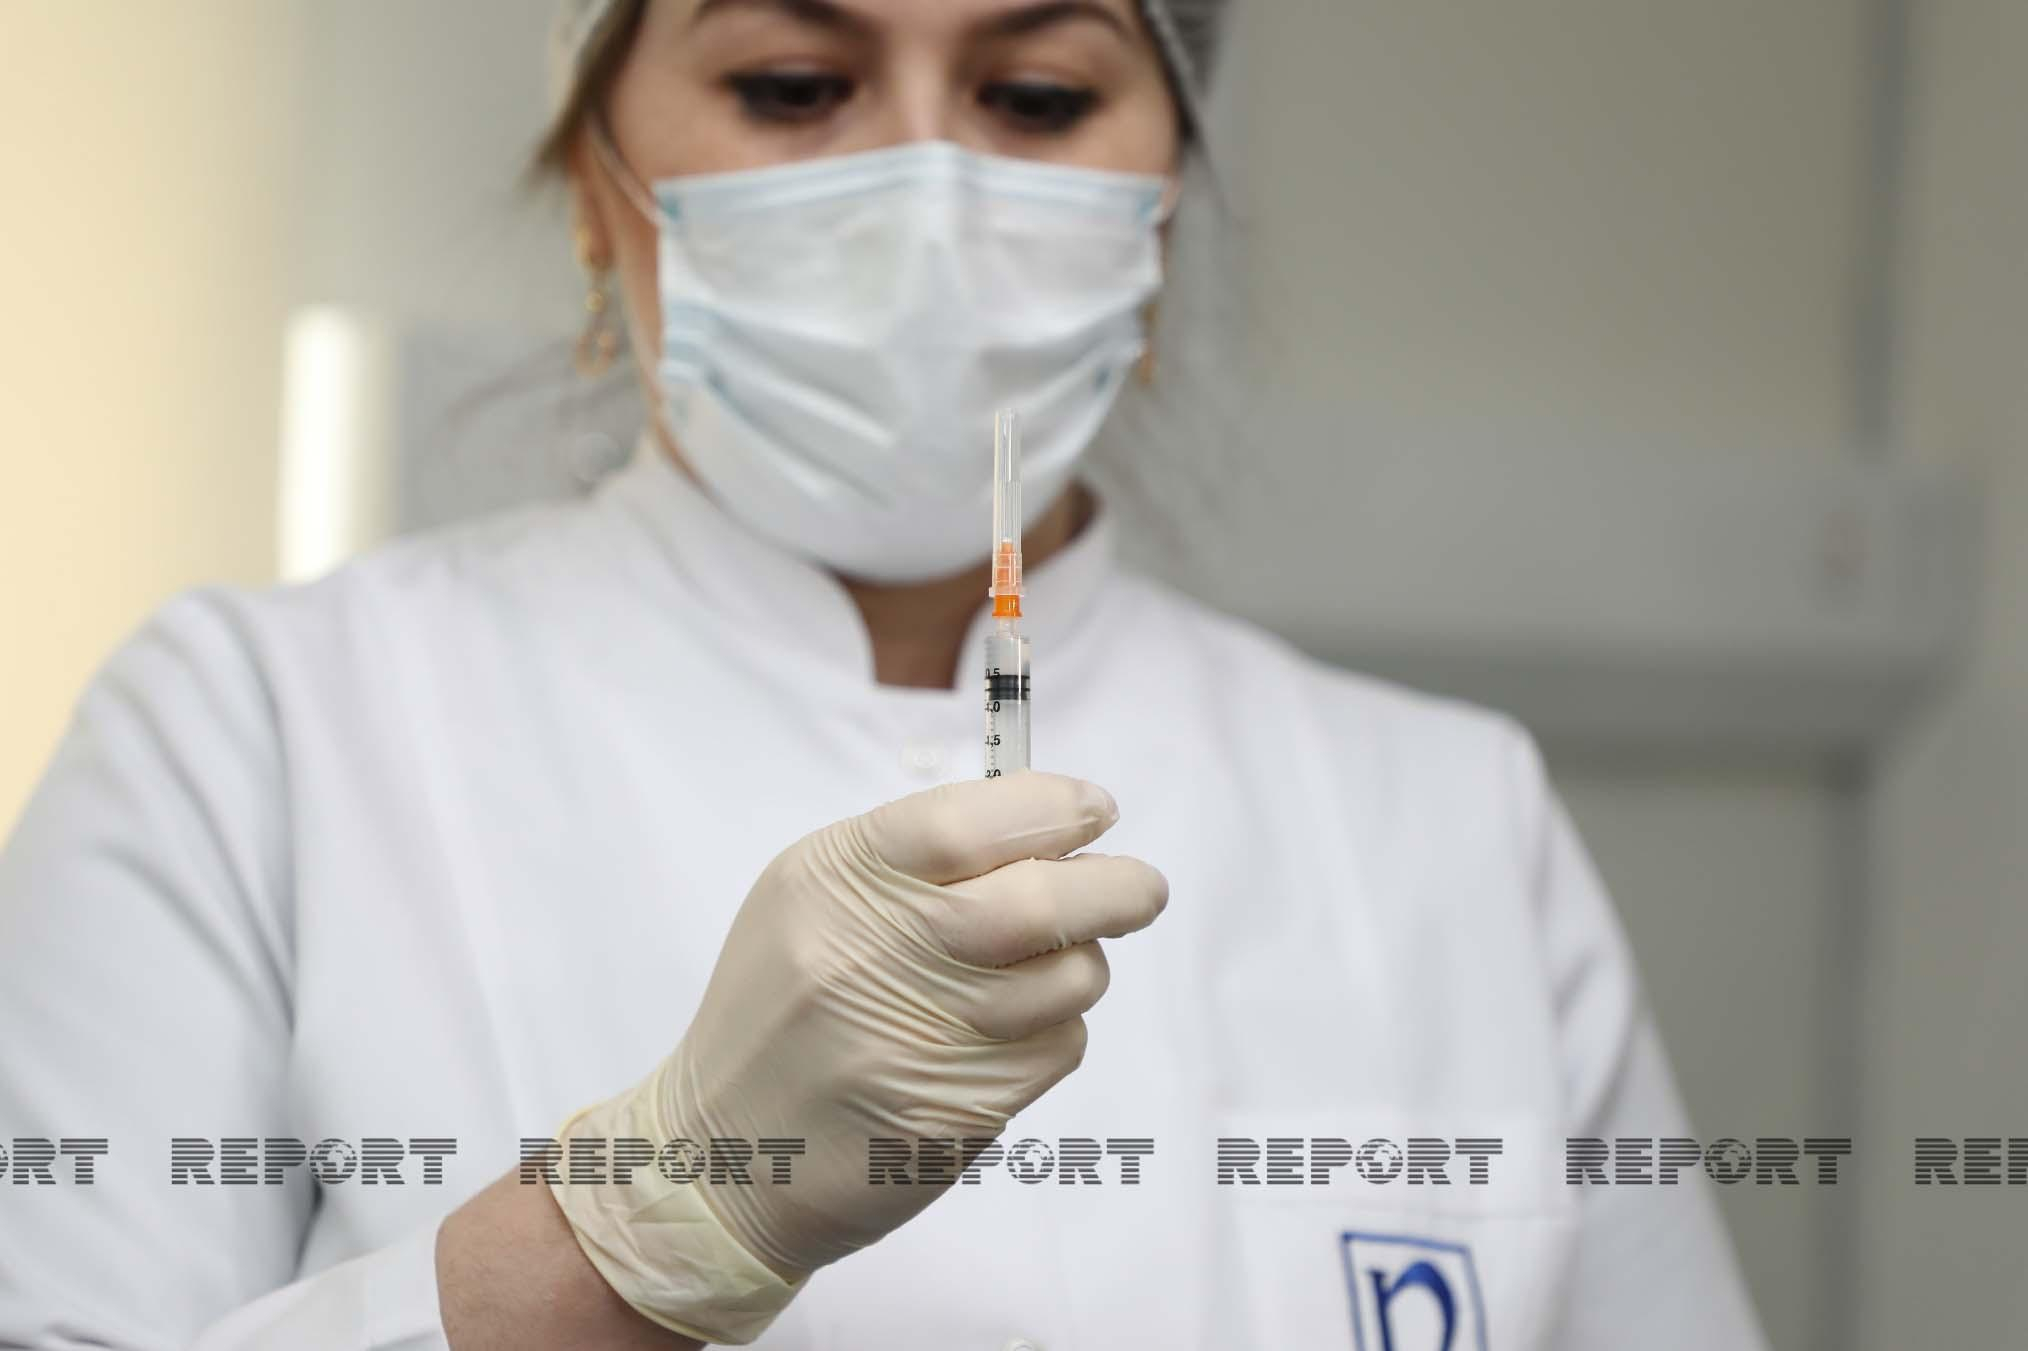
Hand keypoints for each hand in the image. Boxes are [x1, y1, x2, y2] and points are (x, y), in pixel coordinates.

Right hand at [548, 773, 1166, 1342]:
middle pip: (1042, 902)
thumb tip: (1048, 819)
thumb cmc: (781, 1006)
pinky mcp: (955, 1111)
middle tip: (1141, 887)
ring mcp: (918, 1039)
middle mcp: (875, 955)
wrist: (722, 1155)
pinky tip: (999, 1039)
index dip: (1054, 808)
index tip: (1095, 811)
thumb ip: (914, 852)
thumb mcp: (810, 897)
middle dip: (1119, 887)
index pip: (971, 822)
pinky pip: (1057, 1049)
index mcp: (838, 881)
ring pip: (1069, 980)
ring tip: (1037, 972)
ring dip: (1079, 967)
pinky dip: (1052, 1034)